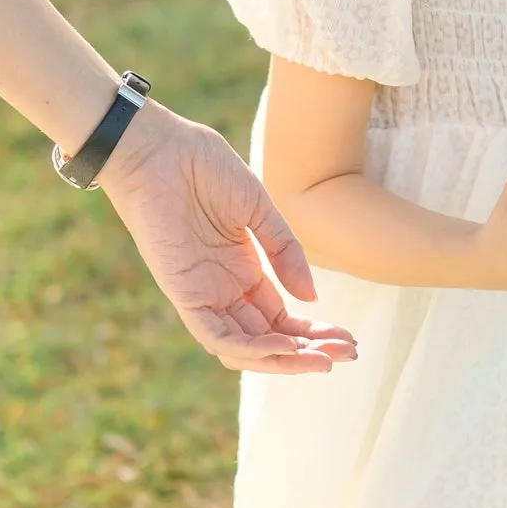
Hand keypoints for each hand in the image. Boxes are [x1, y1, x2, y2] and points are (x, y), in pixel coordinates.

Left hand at [98, 100, 357, 373]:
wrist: (158, 148)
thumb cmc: (202, 167)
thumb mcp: (258, 210)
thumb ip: (285, 252)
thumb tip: (312, 298)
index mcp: (242, 271)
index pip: (281, 318)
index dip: (314, 332)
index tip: (348, 340)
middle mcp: (224, 290)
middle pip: (268, 338)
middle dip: (308, 351)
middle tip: (347, 354)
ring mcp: (203, 294)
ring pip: (243, 347)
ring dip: (283, 358)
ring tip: (322, 360)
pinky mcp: (183, 293)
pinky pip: (215, 335)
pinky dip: (248, 348)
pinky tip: (283, 348)